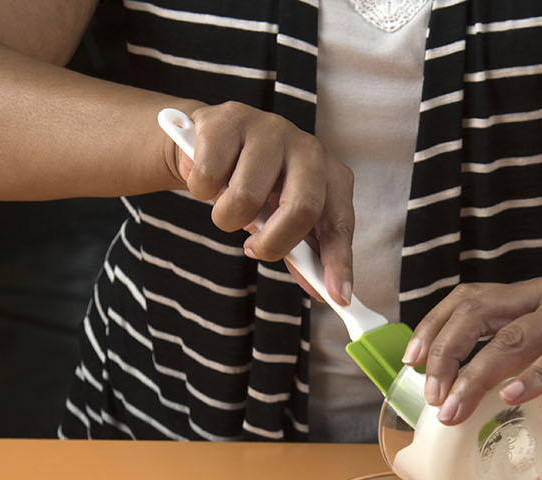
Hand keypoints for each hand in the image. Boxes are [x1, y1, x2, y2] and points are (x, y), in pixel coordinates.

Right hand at [164, 101, 355, 305]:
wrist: (210, 145)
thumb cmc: (256, 188)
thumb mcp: (281, 221)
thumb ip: (302, 253)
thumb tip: (321, 291)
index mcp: (330, 176)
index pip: (340, 224)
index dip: (339, 262)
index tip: (338, 297)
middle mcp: (308, 149)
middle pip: (301, 207)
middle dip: (273, 243)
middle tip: (254, 251)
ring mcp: (270, 129)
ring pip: (246, 195)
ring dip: (227, 216)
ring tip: (226, 207)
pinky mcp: (230, 120)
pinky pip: (209, 176)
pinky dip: (201, 189)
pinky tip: (208, 179)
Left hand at [403, 263, 541, 440]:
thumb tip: (538, 479)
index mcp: (536, 298)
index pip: (470, 299)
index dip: (436, 327)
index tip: (411, 363)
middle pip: (478, 311)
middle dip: (443, 352)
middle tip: (427, 395)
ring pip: (513, 335)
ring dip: (477, 374)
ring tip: (454, 408)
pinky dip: (534, 375)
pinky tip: (512, 398)